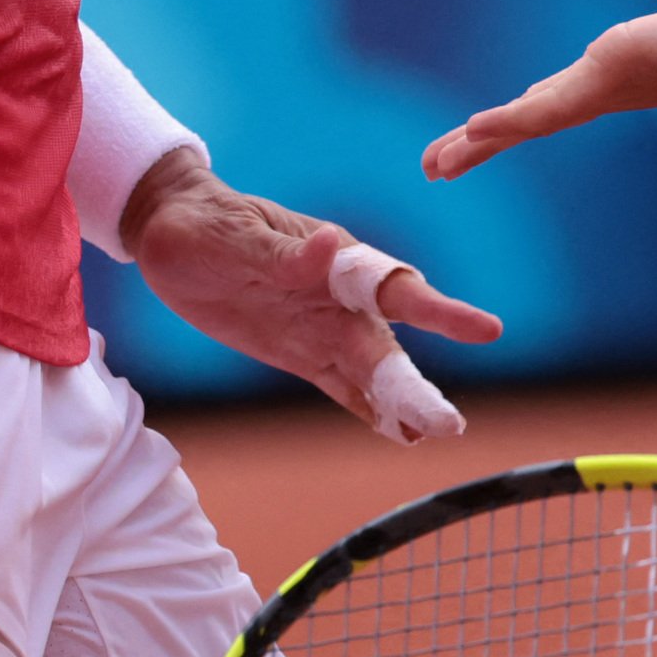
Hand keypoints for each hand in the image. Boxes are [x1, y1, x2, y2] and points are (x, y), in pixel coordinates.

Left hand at [124, 160, 502, 428]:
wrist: (171, 231)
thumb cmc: (207, 221)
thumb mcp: (237, 236)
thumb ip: (283, 253)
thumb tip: (329, 245)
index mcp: (334, 257)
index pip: (395, 288)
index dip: (441, 312)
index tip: (486, 331)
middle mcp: (338, 296)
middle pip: (387, 345)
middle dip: (416, 384)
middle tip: (450, 424)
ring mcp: (319, 327)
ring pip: (370, 371)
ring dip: (400, 403)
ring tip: (433, 435)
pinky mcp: (296, 352)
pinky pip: (339, 385)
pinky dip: (368, 409)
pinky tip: (399, 434)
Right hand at [420, 0, 656, 180]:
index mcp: (635, 72)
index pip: (565, 97)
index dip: (523, 113)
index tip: (485, 130)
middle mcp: (619, 85)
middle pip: (537, 116)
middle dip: (483, 142)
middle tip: (437, 166)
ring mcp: (612, 85)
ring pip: (532, 120)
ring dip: (480, 142)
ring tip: (436, 163)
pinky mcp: (611, 76)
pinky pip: (548, 109)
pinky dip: (506, 125)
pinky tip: (468, 136)